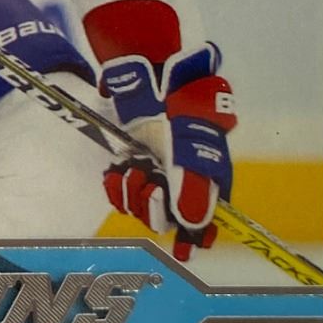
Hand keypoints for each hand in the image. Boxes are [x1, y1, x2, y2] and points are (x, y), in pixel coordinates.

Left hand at [98, 43, 235, 259]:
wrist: (147, 73)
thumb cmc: (180, 103)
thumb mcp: (193, 142)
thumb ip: (194, 183)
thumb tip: (194, 223)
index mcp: (206, 175)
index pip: (206, 216)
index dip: (197, 234)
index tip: (188, 249)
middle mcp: (180, 178)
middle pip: (170, 217)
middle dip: (156, 208)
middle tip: (151, 186)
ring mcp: (153, 171)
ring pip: (142, 207)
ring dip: (134, 194)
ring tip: (134, 170)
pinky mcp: (128, 164)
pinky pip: (120, 193)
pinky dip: (116, 186)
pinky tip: (117, 171)